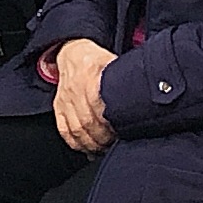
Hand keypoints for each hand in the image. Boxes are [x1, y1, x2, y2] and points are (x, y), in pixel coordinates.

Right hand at [50, 39, 116, 153]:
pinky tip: (86, 149)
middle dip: (102, 138)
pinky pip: (64, 129)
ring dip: (91, 144)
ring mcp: (65, 100)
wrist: (73, 53)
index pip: (98, 106)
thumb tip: (143, 94)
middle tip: (114, 143)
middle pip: (87, 122)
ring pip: (76, 129)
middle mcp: (75, 90)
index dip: (110, 123)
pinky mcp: (58, 107)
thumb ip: (125, 79)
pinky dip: (75, 143)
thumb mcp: (113, 63)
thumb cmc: (96, 60)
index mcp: (91, 77)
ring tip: (103, 149)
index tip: (120, 130)